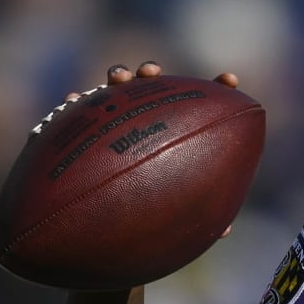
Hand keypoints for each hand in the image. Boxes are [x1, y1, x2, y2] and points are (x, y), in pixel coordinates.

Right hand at [68, 62, 242, 237]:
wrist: (96, 229)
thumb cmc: (143, 220)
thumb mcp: (170, 220)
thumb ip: (192, 217)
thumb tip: (224, 231)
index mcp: (171, 135)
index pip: (196, 106)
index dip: (216, 89)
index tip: (230, 80)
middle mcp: (140, 124)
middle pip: (148, 90)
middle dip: (150, 73)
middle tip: (151, 72)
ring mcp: (110, 125)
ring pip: (113, 94)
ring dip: (116, 77)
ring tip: (118, 76)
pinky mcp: (78, 133)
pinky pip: (73, 115)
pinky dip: (73, 106)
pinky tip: (73, 101)